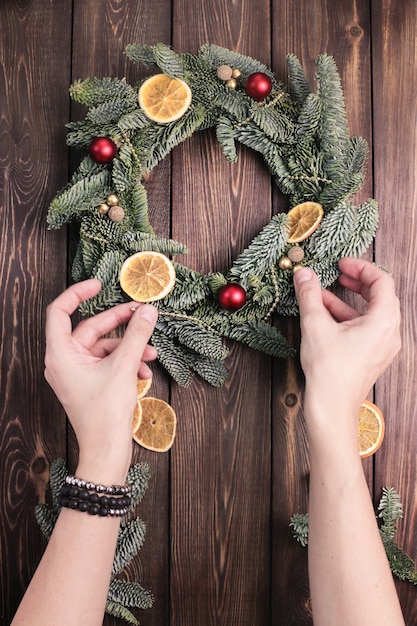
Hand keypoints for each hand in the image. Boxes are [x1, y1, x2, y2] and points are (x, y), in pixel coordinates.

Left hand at [44, 279, 157, 481]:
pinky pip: (108, 362)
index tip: (99, 284)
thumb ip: (136, 335)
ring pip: (104, 347)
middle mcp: (64, 361)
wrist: (107, 451)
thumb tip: (147, 311)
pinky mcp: (89, 383)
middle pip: (90, 328)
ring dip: (129, 347)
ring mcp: (77, 373)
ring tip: (151, 354)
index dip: (78, 293)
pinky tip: (145, 372)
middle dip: (120, 324)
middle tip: (143, 314)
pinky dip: (126, 363)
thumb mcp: (124, 367)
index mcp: (61, 354)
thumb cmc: (105, 414)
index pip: (60, 311)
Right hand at [293, 258, 400, 423]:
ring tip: (321, 294)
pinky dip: (347, 317)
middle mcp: (389, 333)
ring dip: (347, 300)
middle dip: (357, 282)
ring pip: (370, 313)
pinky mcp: (372, 356)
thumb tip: (303, 274)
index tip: (342, 264)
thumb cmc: (329, 371)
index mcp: (383, 322)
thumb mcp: (315, 325)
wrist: (331, 407)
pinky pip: (365, 328)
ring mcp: (383, 346)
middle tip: (339, 273)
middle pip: (380, 296)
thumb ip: (309, 295)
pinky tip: (323, 314)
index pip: (382, 281)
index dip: (361, 267)